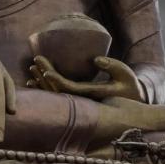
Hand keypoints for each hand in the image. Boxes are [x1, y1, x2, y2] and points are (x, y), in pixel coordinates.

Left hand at [27, 55, 142, 101]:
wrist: (131, 104)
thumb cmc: (129, 86)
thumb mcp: (124, 73)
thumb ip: (112, 65)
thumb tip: (96, 59)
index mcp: (92, 94)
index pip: (70, 89)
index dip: (56, 81)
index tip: (45, 71)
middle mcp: (82, 99)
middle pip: (58, 90)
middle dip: (45, 76)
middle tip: (36, 60)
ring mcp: (79, 100)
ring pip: (56, 93)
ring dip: (43, 81)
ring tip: (32, 67)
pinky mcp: (78, 97)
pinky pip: (58, 93)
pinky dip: (46, 86)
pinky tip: (36, 79)